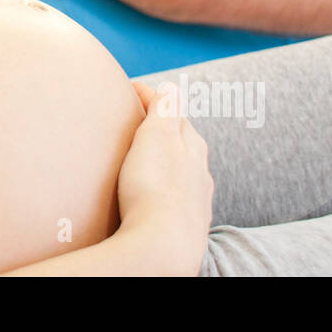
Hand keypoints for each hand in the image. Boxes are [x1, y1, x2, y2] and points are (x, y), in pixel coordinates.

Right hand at [116, 80, 212, 274]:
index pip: (174, 111)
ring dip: (165, 163)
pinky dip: (164, 191)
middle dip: (163, 130)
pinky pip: (175, 200)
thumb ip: (166, 107)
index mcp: (194, 146)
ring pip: (182, 173)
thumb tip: (170, 85)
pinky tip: (154, 198)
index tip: (130, 89)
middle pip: (182, 143)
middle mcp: (200, 173)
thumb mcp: (159, 135)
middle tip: (136, 123)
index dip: (151, 98)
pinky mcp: (184, 226)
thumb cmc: (156, 188)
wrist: (163, 247)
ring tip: (143, 162)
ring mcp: (195, 202)